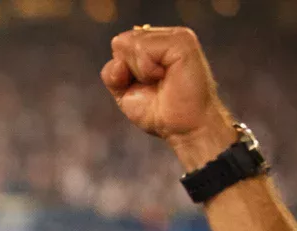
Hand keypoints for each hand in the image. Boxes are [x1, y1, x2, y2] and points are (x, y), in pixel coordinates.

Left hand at [101, 27, 235, 167]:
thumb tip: (117, 49)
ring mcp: (175, 36)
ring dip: (139, 72)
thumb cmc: (159, 113)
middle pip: (121, 42)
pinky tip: (164, 76)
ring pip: (130, 43)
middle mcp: (166, 36)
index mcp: (154, 44)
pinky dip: (145, 69)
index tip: (143, 86)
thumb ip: (112, 73)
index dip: (121, 71)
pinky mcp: (181, 40)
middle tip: (153, 85)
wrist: (184, 128)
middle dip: (127, 71)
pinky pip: (142, 48)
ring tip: (161, 81)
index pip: (119, 45)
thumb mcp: (124, 93)